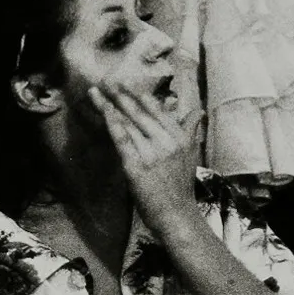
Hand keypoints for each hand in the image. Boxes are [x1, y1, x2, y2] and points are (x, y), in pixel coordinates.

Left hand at [89, 84, 200, 233]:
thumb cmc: (181, 186)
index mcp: (180, 137)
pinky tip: (103, 111)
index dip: (140, 95)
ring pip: (127, 122)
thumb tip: (197, 111)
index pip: (157, 110)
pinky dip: (111, 122)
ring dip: (109, 105)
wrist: (177, 215)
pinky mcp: (135, 164)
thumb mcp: (191, 154)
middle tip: (107, 80)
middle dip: (121, 95)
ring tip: (96, 92)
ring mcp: (150, 152)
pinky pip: (121, 138)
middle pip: (139, 112)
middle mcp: (166, 141)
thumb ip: (191, 130)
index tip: (127, 82)